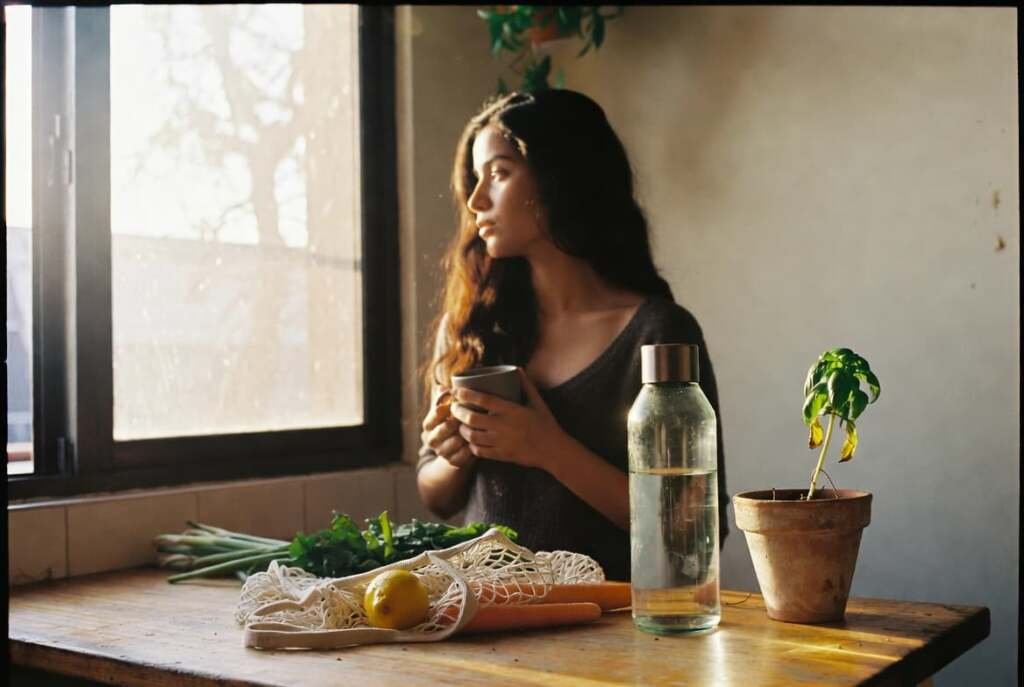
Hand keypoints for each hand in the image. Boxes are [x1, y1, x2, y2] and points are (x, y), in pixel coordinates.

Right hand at [421, 390, 473, 468]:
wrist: (462, 445)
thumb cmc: (456, 420)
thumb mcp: (450, 409)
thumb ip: (445, 398)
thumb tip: (442, 387)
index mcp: (430, 426)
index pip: (428, 422)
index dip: (437, 415)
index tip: (446, 407)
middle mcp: (433, 441)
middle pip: (435, 436)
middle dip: (445, 428)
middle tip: (456, 421)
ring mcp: (442, 452)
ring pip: (447, 448)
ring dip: (457, 440)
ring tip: (467, 434)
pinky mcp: (453, 462)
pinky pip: (459, 459)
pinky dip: (467, 452)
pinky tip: (474, 444)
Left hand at [449, 369, 568, 472]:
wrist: (554, 450)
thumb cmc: (546, 424)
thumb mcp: (538, 402)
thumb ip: (526, 385)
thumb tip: (518, 368)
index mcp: (512, 410)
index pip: (483, 399)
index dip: (466, 394)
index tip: (456, 390)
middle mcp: (504, 426)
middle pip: (472, 418)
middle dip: (458, 412)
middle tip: (454, 407)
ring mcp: (502, 442)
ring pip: (472, 436)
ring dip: (462, 429)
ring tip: (460, 424)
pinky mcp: (502, 455)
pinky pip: (480, 451)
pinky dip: (472, 445)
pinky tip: (471, 440)